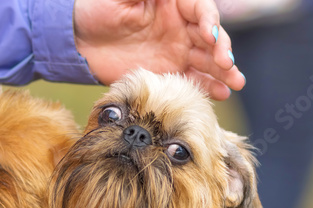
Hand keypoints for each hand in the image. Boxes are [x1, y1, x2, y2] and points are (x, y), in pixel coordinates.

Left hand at [74, 0, 243, 99]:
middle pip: (210, 37)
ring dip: (222, 71)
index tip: (210, 36)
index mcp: (173, 3)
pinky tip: (219, 93)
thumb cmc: (97, 7)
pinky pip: (190, 79)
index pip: (202, 10)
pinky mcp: (166, 72)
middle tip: (227, 65)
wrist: (78, 40)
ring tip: (235, 84)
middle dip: (222, 51)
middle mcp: (179, 26)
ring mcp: (175, 50)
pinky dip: (205, 86)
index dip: (210, 22)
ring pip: (205, 60)